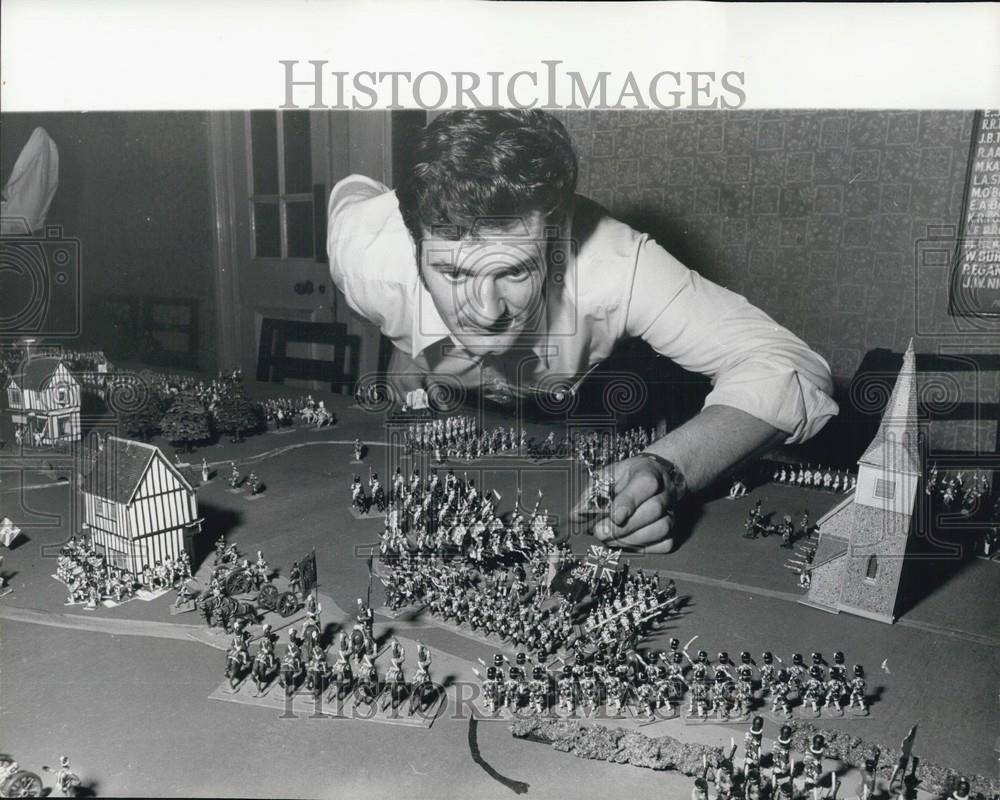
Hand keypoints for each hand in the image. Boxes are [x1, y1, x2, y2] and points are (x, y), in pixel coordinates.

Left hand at [570, 454, 685, 552]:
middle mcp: (665, 492)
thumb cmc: (629, 478)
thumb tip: (575, 515)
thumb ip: (591, 494)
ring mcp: (671, 512)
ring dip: (632, 539)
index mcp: (648, 473)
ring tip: (610, 539)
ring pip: (660, 529)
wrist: (657, 478)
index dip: (629, 502)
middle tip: (601, 532)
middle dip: (624, 526)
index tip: (614, 516)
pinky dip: (644, 546)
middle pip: (653, 510)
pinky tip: (627, 542)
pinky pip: (664, 544)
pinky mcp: (673, 530)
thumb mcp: (607, 476)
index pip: (645, 485)